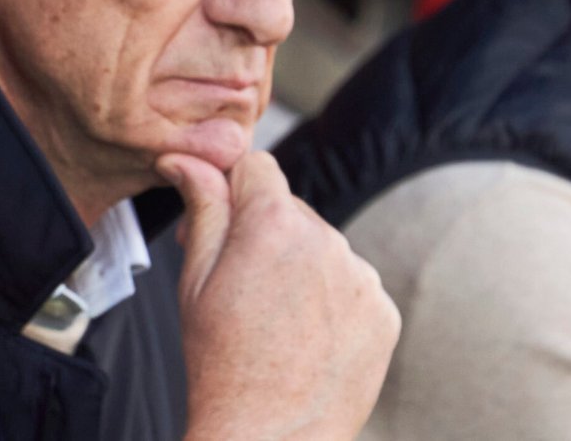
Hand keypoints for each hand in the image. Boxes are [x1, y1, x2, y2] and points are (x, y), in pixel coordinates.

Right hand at [161, 151, 399, 440]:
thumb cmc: (220, 364)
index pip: (256, 166)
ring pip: (322, 246)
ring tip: (274, 319)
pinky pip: (352, 284)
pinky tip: (306, 336)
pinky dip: (331, 300)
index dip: (231, 189)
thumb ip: (201, 207)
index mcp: (272, 224)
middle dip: (263, 232)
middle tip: (237, 285)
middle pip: (289, 208)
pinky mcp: (384, 312)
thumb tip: (185, 157)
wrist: (269, 439)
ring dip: (300, 265)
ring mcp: (362, 278)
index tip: (218, 221)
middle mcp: (327, 240)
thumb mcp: (194, 278)